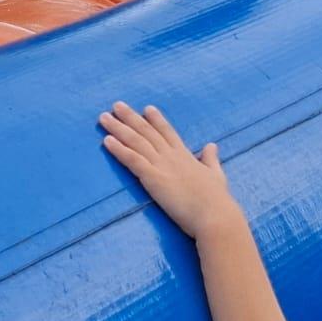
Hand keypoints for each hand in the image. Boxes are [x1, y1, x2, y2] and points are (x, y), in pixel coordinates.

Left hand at [100, 101, 240, 241]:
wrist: (214, 216)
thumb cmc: (217, 201)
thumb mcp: (216, 174)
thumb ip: (211, 159)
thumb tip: (212, 145)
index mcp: (185, 155)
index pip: (168, 132)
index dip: (156, 120)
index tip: (146, 108)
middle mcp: (171, 156)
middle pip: (147, 132)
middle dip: (130, 117)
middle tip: (116, 104)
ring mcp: (162, 165)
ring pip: (136, 142)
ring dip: (118, 128)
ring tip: (104, 117)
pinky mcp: (154, 178)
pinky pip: (133, 160)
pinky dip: (119, 149)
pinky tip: (107, 141)